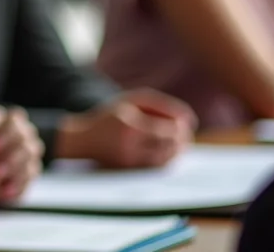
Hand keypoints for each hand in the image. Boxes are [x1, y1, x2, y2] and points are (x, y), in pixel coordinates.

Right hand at [58, 90, 194, 168]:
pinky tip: (168, 151)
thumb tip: (189, 118)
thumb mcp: (132, 100)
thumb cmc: (112, 115)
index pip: (168, 131)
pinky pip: (157, 169)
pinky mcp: (130, 173)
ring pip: (166, 162)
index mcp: (131, 126)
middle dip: (183, 141)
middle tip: (186, 133)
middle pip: (169, 148)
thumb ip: (161, 104)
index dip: (182, 128)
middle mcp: (130, 148)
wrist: (84, 140)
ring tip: (179, 142)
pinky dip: (167, 160)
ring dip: (178, 152)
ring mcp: (130, 163)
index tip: (187, 122)